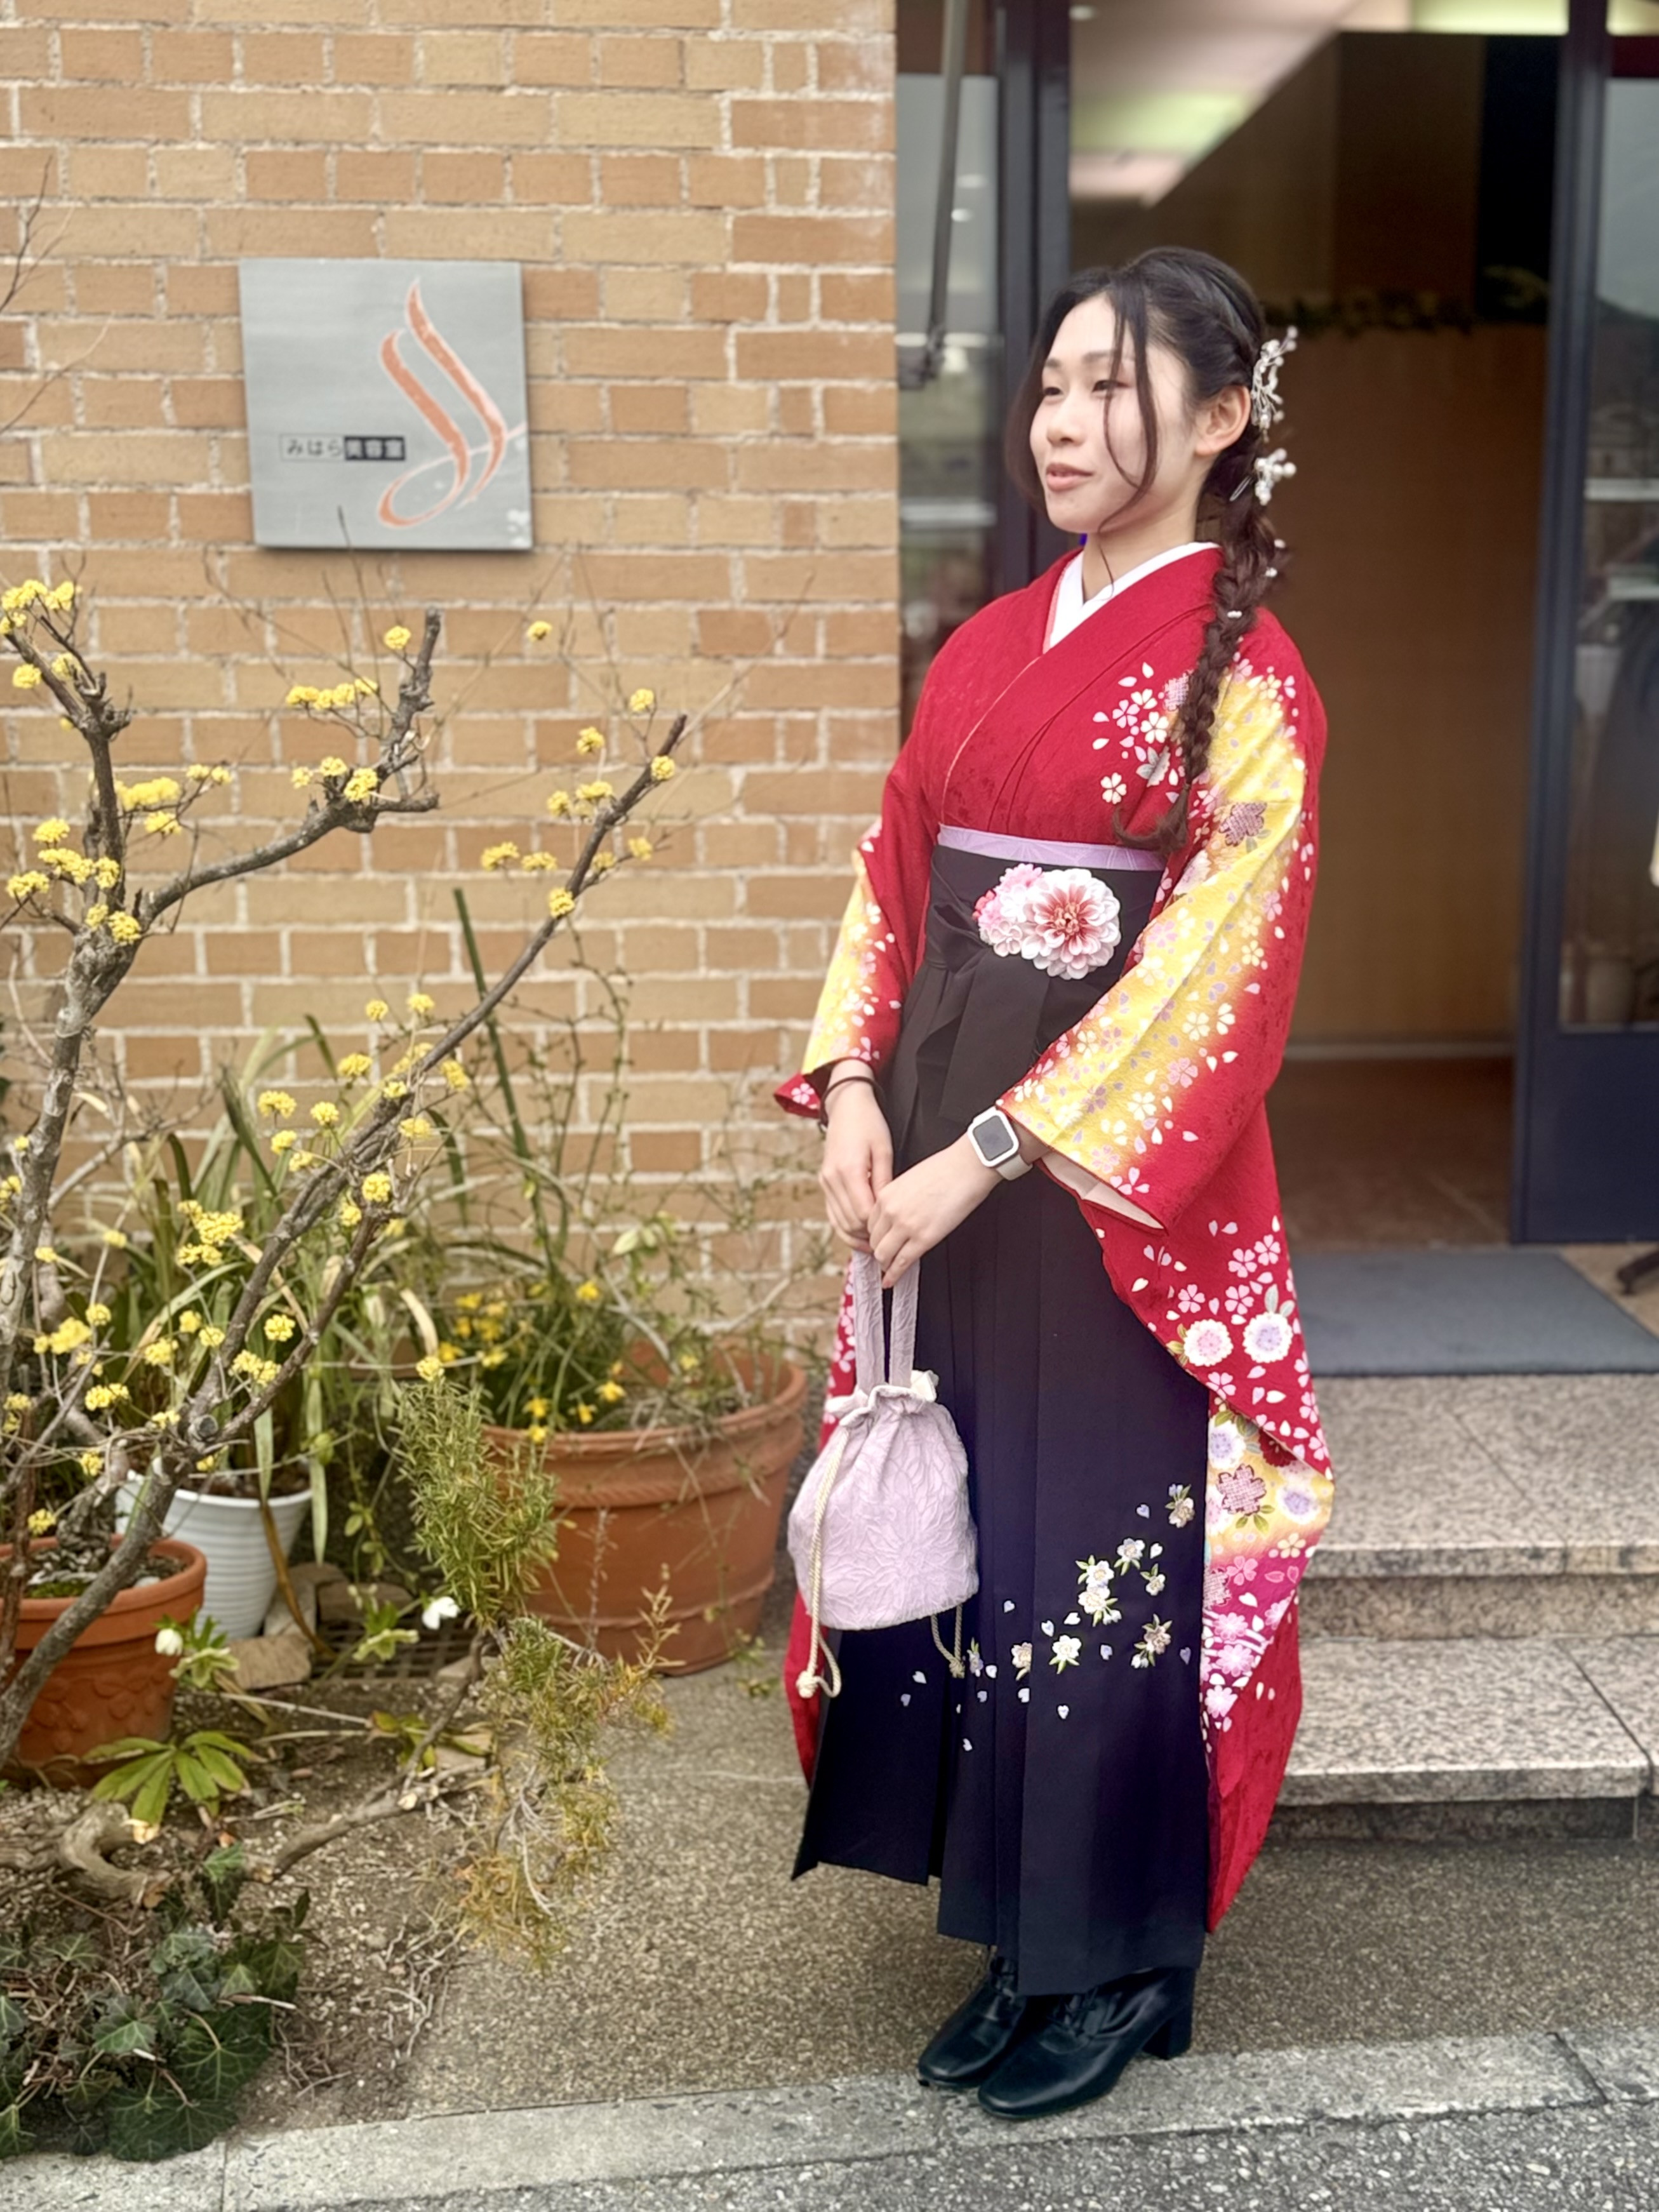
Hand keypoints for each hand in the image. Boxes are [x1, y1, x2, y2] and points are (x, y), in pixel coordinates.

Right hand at [818, 1071, 892, 1252]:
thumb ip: (884, 1182)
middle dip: (869, 1235)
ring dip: (857, 1235)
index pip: (863, 1213)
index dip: (879, 1227)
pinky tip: (860, 1234)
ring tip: (877, 1243)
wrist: (847, 1107)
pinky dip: (845, 1227)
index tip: (894, 1232)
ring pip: (839, 1222)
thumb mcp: (884, 1151)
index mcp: (848, 1170)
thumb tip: (887, 1211)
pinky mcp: (824, 1182)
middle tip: (889, 1242)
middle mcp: (832, 1179)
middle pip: (850, 1222)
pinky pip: (832, 1213)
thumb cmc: (869, 1125)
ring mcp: (825, 1182)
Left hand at [867, 1133, 999, 1285]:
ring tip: (889, 1269)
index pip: (869, 1223)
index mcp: (886, 1194)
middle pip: (873, 1240)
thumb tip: (897, 1215)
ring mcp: (905, 1226)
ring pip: (883, 1254)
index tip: (879, 1242)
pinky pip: (902, 1262)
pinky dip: (894, 1274)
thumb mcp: (910, 1180)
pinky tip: (890, 1280)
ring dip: (885, 1263)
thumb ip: (898, 1199)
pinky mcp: (923, 1238)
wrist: (966, 1167)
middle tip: (885, 1257)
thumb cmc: (946, 1169)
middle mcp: (890, 1211)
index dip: (875, 1236)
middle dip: (879, 1250)